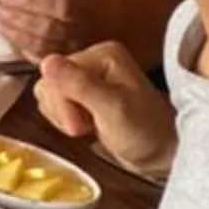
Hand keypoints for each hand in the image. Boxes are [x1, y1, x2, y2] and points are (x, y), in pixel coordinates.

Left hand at [0, 0, 102, 62]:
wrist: (102, 24)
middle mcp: (89, 14)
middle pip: (61, 7)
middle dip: (27, 0)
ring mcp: (80, 38)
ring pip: (50, 32)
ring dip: (18, 22)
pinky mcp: (67, 56)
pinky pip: (43, 52)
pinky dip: (20, 41)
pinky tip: (4, 29)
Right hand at [34, 41, 177, 181]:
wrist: (161, 154)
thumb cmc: (144, 133)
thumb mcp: (113, 109)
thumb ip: (80, 85)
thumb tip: (46, 61)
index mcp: (101, 54)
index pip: (55, 73)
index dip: (61, 104)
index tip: (80, 128)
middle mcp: (92, 60)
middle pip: (49, 83)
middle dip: (62, 111)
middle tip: (85, 129)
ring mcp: (87, 77)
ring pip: (48, 94)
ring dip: (62, 117)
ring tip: (87, 128)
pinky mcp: (82, 94)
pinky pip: (54, 104)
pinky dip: (64, 120)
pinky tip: (84, 128)